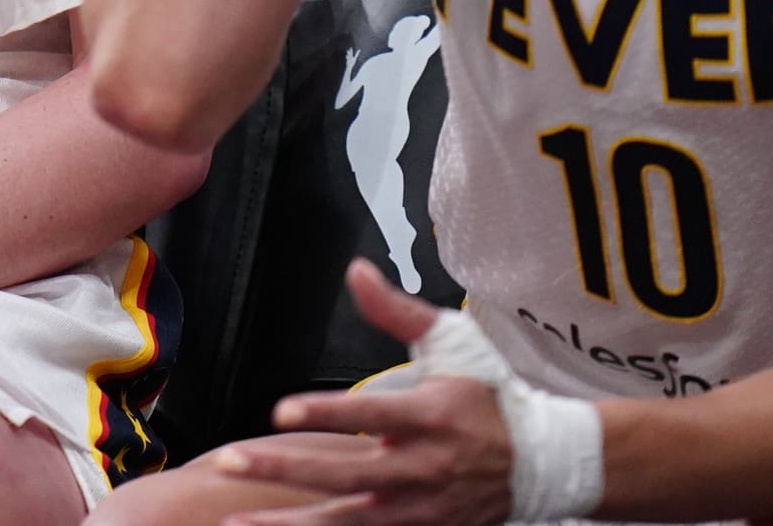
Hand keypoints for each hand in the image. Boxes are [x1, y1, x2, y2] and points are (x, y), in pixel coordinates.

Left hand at [213, 262, 515, 524]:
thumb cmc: (491, 396)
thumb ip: (397, 310)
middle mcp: (421, 468)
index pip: (368, 415)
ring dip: (288, 524)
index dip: (324, 414)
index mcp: (429, 416)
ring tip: (235, 521)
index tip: (280, 411)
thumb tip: (356, 271)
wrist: (542, 464)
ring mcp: (418, 509)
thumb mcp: (452, 341)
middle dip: (281, 469)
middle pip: (342, 474)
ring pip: (345, 521)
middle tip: (229, 461)